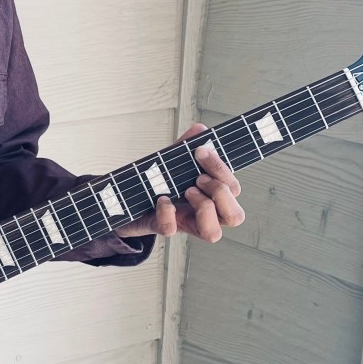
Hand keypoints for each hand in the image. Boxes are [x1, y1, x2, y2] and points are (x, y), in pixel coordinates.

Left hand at [117, 123, 244, 241]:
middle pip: (236, 217)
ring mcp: (184, 224)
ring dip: (204, 208)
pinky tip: (161, 199)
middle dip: (220, 192)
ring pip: (213, 234)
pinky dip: (167, 212)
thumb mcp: (173, 163)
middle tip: (198, 179)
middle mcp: (204, 214)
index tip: (201, 151)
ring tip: (186, 191)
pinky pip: (171, 229)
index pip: (234, 189)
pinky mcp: (162, 228)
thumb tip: (200, 129)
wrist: (127, 201)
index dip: (222, 170)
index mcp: (212, 196)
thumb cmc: (158, 183)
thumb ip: (186, 147)